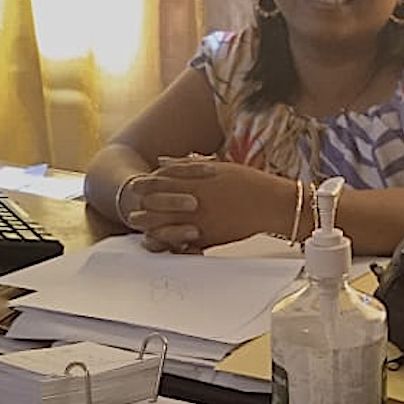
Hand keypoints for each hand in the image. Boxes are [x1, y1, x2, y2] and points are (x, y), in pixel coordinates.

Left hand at [127, 159, 294, 251]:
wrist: (271, 203)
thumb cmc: (248, 182)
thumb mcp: (218, 167)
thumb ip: (187, 165)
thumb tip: (162, 161)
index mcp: (197, 179)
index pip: (162, 181)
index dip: (147, 184)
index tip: (137, 186)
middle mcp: (196, 199)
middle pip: (159, 203)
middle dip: (143, 206)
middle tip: (132, 209)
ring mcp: (201, 219)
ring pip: (166, 223)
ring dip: (150, 225)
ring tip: (140, 227)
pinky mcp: (208, 236)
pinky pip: (182, 240)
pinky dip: (168, 241)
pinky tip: (161, 242)